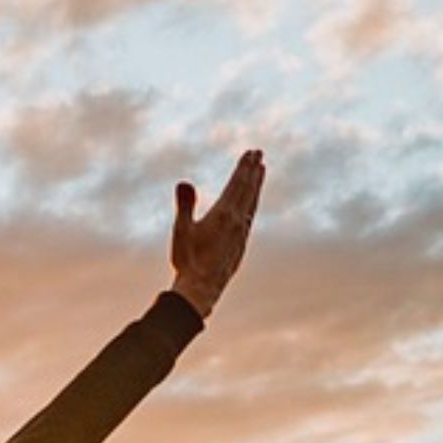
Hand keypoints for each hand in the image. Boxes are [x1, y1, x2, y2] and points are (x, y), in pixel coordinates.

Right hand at [168, 149, 263, 317]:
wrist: (201, 289)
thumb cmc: (188, 260)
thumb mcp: (182, 230)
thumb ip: (185, 205)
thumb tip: (184, 182)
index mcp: (224, 214)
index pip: (237, 184)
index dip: (244, 167)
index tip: (252, 152)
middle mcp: (237, 221)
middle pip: (248, 190)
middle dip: (253, 171)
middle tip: (259, 155)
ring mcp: (242, 234)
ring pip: (252, 203)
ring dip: (256, 186)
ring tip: (261, 172)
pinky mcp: (241, 245)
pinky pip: (250, 218)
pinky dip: (252, 204)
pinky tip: (251, 205)